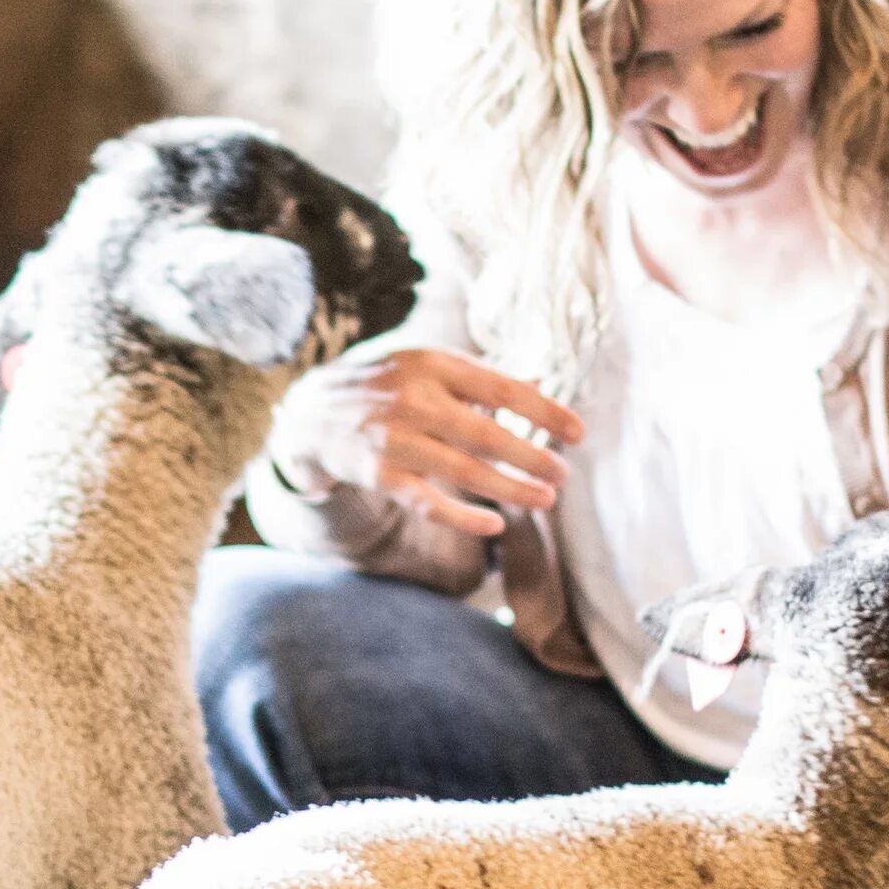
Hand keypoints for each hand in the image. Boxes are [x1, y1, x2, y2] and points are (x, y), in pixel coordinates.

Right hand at [267, 348, 582, 538]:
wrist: (309, 413)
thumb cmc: (384, 387)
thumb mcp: (426, 366)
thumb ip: (479, 378)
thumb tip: (543, 386)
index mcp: (433, 363)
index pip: (502, 386)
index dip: (545, 411)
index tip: (579, 432)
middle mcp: (413, 397)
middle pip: (486, 432)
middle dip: (531, 455)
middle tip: (563, 473)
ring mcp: (393, 437)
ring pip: (462, 470)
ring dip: (509, 488)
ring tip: (544, 499)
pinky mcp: (377, 473)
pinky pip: (427, 500)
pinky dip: (462, 516)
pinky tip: (494, 526)